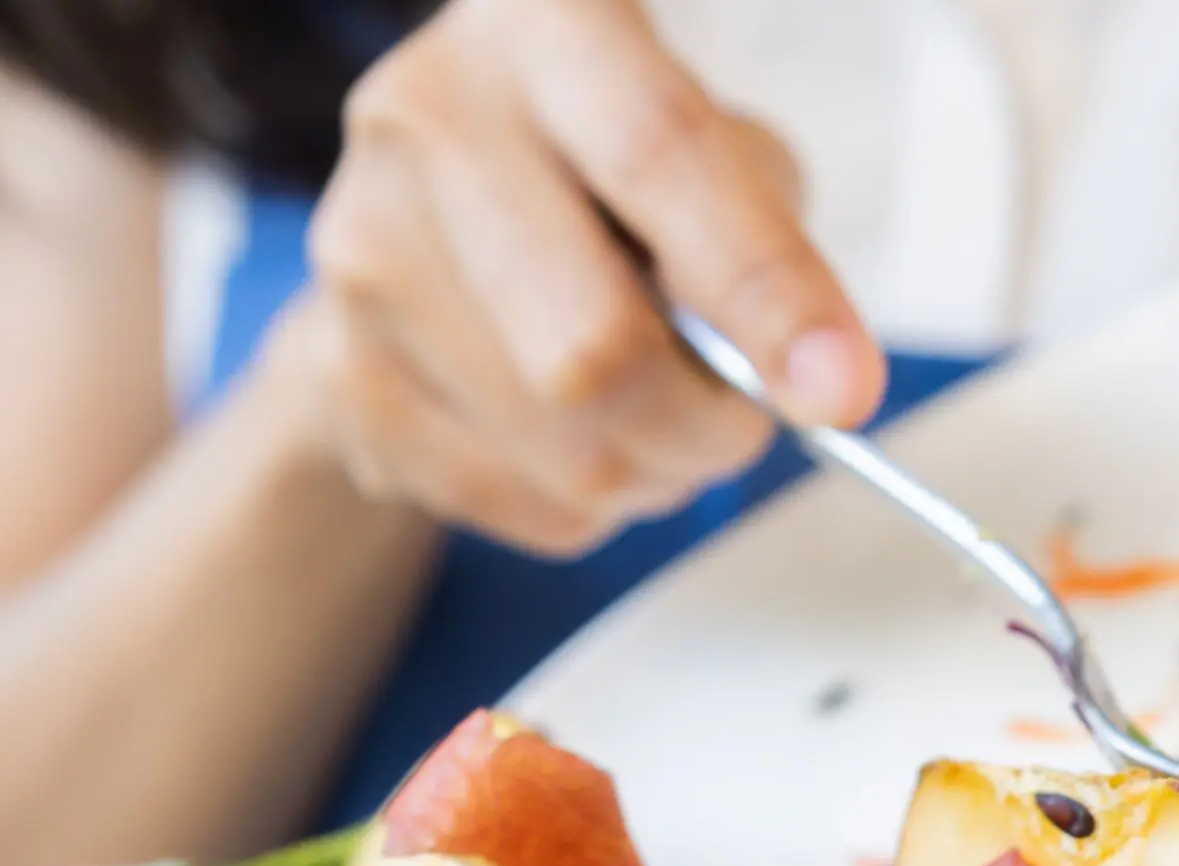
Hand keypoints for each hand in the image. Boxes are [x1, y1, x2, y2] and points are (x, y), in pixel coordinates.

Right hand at [255, 0, 883, 557]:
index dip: (764, 288)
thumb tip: (805, 379)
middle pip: (591, 348)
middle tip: (745, 420)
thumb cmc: (604, 164)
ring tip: (658, 419)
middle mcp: (424, 121)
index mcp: (538, 25)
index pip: (660, 158)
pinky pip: (514, 504)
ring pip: (563, 453)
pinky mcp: (336, 370)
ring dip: (655, 472)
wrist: (426, 197)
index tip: (842, 393)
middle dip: (708, 424)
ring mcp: (361, 252)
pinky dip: (584, 503)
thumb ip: (761, 240)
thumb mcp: (712, 145)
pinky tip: (578, 437)